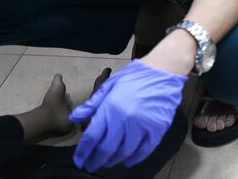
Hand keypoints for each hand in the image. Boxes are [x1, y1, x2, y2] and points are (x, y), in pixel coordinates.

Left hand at [69, 60, 186, 171]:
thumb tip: (75, 118)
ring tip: (108, 162)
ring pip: (124, 152)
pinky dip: (135, 159)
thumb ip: (92, 104)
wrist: (163, 70)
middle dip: (96, 160)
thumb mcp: (110, 85)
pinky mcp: (157, 129)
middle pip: (107, 148)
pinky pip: (144, 150)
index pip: (92, 136)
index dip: (84, 151)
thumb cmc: (135, 76)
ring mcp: (142, 126)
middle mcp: (125, 120)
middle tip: (91, 166)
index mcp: (110, 108)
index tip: (80, 160)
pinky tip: (128, 161)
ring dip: (114, 160)